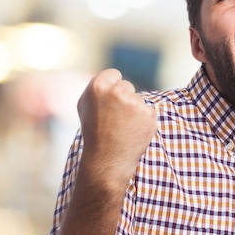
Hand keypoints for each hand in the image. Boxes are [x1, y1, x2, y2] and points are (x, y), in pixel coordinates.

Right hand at [77, 69, 156, 184]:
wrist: (107, 160)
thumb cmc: (94, 133)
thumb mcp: (85, 106)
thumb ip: (97, 87)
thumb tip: (111, 76)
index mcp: (98, 86)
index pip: (114, 74)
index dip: (112, 88)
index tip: (108, 103)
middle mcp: (116, 92)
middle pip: (127, 86)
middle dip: (123, 99)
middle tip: (114, 119)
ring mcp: (134, 103)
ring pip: (138, 99)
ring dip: (134, 111)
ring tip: (122, 128)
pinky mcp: (149, 114)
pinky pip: (148, 111)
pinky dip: (144, 121)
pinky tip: (133, 132)